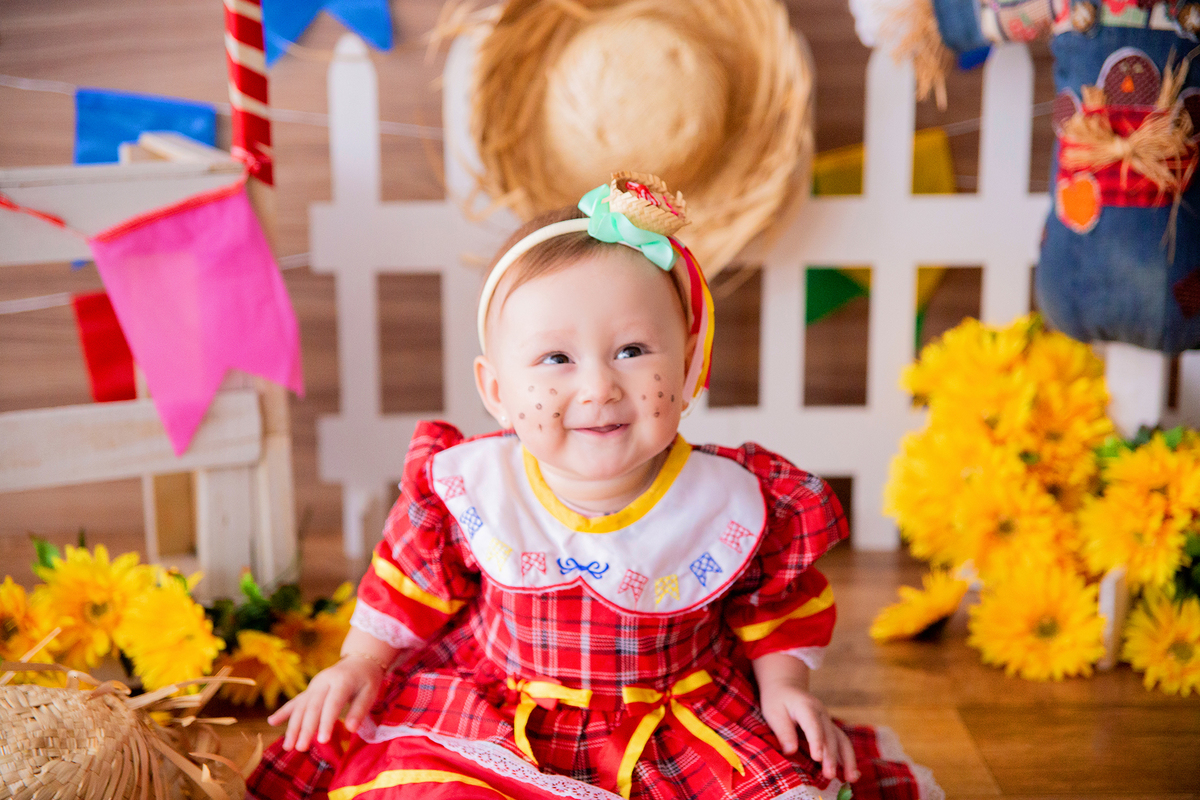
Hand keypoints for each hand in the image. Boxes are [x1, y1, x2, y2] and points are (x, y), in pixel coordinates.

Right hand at [267, 655, 384, 751]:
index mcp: (342, 681)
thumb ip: (360, 710)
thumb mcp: (371, 692)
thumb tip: (351, 729)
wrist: (359, 660)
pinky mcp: (309, 689)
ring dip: (293, 726)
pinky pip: (295, 701)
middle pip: (313, 707)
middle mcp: (324, 682)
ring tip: (288, 746)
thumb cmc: (367, 679)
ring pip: (301, 706)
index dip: (326, 722)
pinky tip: (271, 722)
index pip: (332, 703)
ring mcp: (314, 685)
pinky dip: (283, 711)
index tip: (322, 741)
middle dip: (305, 729)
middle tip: (301, 748)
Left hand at [752, 652, 859, 783]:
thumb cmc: (778, 701)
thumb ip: (783, 731)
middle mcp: (821, 713)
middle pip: (829, 735)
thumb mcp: (773, 712)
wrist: (787, 687)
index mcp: (806, 706)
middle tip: (829, 775)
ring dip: (847, 759)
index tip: (817, 758)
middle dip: (831, 756)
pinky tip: (852, 773)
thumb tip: (790, 751)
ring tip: (851, 778)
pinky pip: (842, 742)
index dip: (816, 741)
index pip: (813, 725)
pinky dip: (848, 757)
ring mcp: (828, 720)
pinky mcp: (830, 728)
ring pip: (841, 739)